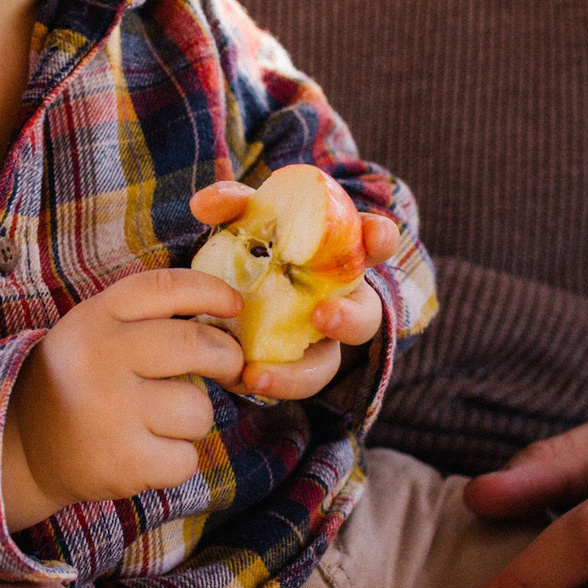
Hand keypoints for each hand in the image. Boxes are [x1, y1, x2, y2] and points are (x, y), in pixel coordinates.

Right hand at [2, 269, 247, 528]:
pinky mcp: (123, 462)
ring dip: (192, 419)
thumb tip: (229, 317)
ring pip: (198, 409)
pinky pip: (186, 458)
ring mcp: (111, 412)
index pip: (166, 288)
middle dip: (226, 358)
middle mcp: (100, 358)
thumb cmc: (76, 382)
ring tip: (161, 422)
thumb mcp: (94, 331)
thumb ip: (147, 318)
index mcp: (95, 318)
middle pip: (196, 346)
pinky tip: (147, 453)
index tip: (235, 305)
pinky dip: (176, 460)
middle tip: (226, 367)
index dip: (212, 292)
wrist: (22, 447)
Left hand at [186, 180, 401, 403]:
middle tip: (323, 315)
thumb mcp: (240, 218)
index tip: (373, 236)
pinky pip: (286, 383)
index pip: (375, 243)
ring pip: (324, 365)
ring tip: (260, 375)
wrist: (219, 293)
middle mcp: (337, 302)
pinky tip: (240, 377)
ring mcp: (314, 342)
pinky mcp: (286, 369)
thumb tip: (206, 205)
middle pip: (364, 316)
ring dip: (299, 373)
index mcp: (339, 258)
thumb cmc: (248, 244)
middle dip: (351, 318)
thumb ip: (229, 204)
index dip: (380, 238)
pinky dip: (267, 382)